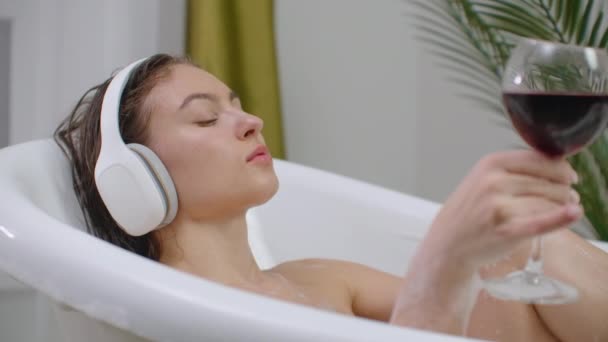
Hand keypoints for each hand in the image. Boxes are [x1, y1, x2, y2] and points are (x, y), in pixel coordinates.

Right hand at [416, 150, 581, 271]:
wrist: (448, 243)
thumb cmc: (468, 212)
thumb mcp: (483, 178)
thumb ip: (515, 170)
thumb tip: (560, 168)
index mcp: (490, 163)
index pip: (539, 159)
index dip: (561, 168)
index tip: (569, 176)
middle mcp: (494, 182)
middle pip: (547, 182)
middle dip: (564, 190)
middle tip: (568, 197)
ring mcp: (499, 207)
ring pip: (548, 202)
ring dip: (563, 205)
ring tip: (565, 210)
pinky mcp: (506, 231)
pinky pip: (541, 222)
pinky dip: (561, 218)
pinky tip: (574, 214)